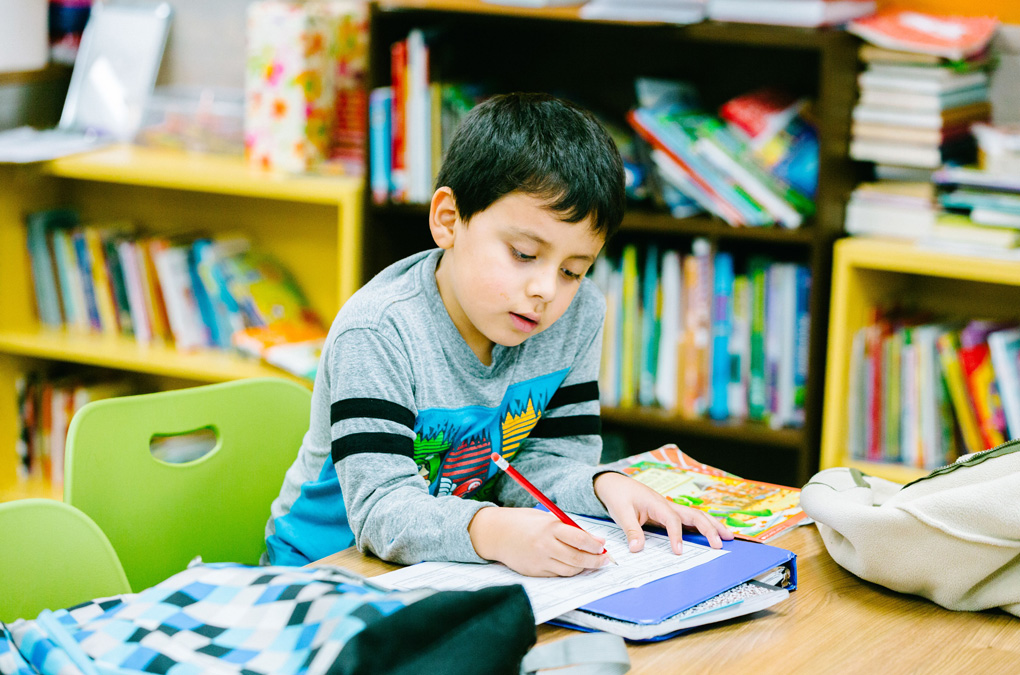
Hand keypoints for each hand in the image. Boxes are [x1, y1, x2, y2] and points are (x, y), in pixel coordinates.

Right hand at [468, 506, 609, 576]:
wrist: (496, 534)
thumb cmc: (523, 522)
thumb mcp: (546, 517)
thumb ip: (567, 528)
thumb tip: (592, 540)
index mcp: (550, 528)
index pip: (579, 538)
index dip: (595, 545)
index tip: (603, 545)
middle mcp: (545, 546)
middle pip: (578, 558)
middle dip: (596, 560)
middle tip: (605, 559)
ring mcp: (540, 561)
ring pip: (570, 570)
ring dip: (584, 567)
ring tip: (592, 563)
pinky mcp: (535, 572)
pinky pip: (558, 574)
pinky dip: (569, 571)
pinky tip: (574, 566)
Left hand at [594, 472, 732, 554]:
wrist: (614, 483)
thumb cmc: (618, 496)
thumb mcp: (620, 513)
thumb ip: (631, 530)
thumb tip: (637, 549)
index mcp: (657, 503)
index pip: (672, 520)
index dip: (676, 536)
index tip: (678, 552)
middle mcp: (667, 504)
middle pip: (694, 514)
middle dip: (709, 528)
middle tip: (721, 544)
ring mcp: (670, 507)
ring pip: (696, 515)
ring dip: (713, 525)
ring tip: (729, 537)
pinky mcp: (668, 512)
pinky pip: (689, 519)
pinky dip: (703, 525)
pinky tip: (713, 533)